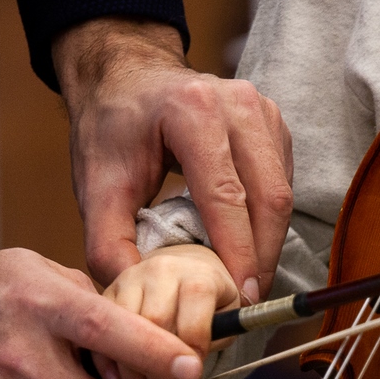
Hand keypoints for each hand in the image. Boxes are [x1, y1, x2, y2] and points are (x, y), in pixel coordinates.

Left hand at [52, 18, 292, 299]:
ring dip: (269, 244)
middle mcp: (238, 105)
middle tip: (247, 300)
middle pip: (269, 197)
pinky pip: (283, 185)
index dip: (238, 252)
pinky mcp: (274, 127)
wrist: (128, 78)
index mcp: (193, 111)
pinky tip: (247, 247)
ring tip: (246, 280)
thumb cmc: (113, 129)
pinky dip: (269, 223)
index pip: (228, 195)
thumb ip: (108, 244)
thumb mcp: (97, 184)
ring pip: (283, 194)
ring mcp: (263, 113)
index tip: (239, 297)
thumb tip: (137, 293)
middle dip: (262, 256)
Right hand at [100, 243, 239, 378]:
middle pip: (155, 317)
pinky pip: (101, 328)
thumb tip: (189, 370)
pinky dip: (107, 359)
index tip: (192, 374)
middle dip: (160, 365)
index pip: (196, 298)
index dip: (194, 341)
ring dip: (131, 368)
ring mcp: (130, 280)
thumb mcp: (226, 318)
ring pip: (123, 324)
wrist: (183, 276)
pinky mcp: (107, 294)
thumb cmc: (210, 305)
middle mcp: (161, 271)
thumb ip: (216, 339)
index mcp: (197, 274)